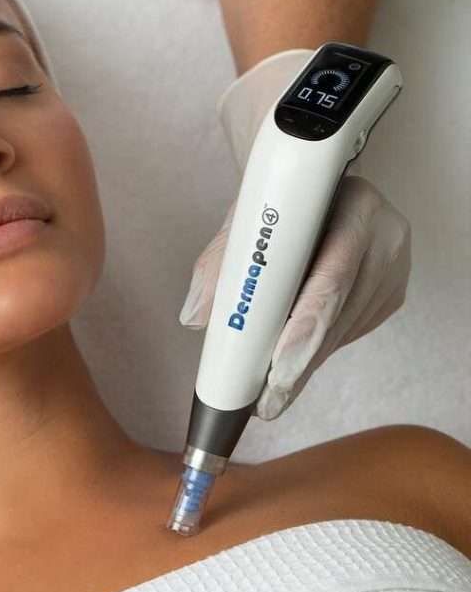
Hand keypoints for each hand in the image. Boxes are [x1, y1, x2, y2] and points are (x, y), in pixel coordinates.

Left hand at [179, 177, 411, 420]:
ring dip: (308, 364)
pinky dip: (320, 350)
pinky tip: (295, 362)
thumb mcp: (245, 218)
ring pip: (348, 329)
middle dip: (300, 362)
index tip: (278, 365)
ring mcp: (394, 266)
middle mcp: (384, 235)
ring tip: (273, 394)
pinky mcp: (392, 291)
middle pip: (341, 312)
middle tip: (267, 401)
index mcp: (352, 204)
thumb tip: (197, 317)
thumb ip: (219, 263)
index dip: (306, 323)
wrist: (314, 191)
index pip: (332, 274)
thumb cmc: (276, 204)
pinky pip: (354, 331)